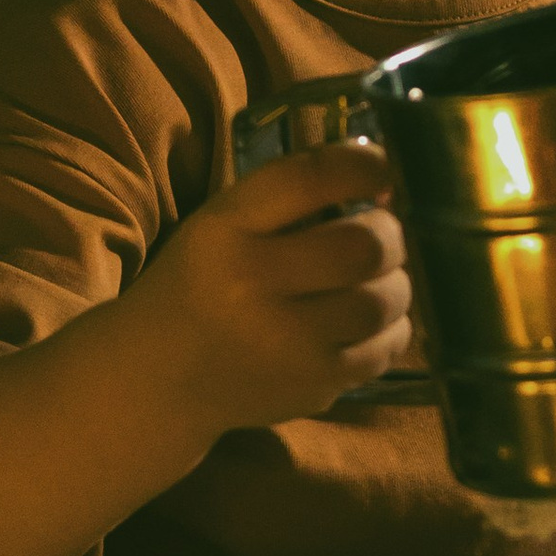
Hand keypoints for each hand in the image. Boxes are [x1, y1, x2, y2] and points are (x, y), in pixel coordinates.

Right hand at [135, 140, 413, 440]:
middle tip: (381, 235)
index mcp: (224, 230)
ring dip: (395, 283)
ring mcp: (285, 345)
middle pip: (363, 246)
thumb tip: (384, 173)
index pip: (309, 179)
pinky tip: (365, 322)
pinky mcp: (311, 388)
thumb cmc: (204, 283)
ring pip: (383, 301)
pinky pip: (384, 349)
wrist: (161, 377)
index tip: (382, 171)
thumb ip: (292, 193)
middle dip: (389, 234)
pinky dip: (389, 329)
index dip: (363, 166)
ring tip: (376, 279)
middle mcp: (251, 285)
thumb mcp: (223, 223)